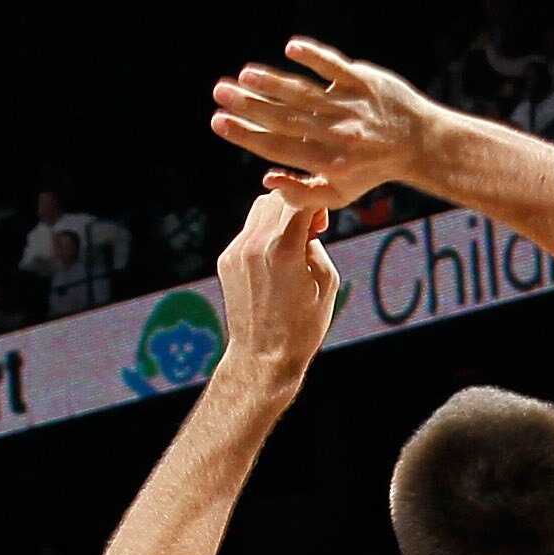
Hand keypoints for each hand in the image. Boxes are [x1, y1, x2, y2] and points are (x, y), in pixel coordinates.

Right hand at [212, 38, 428, 209]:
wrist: (420, 143)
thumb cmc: (371, 169)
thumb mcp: (340, 194)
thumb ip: (301, 193)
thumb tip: (265, 179)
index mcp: (327, 163)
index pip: (278, 147)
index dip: (246, 135)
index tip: (217, 121)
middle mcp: (338, 135)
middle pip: (285, 119)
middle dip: (250, 106)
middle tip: (220, 91)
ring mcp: (351, 107)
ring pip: (305, 93)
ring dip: (273, 83)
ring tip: (244, 75)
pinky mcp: (365, 83)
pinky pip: (336, 68)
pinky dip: (315, 57)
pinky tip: (291, 47)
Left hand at [215, 194, 339, 388]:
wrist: (264, 356)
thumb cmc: (303, 325)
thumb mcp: (327, 281)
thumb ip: (316, 243)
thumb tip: (307, 224)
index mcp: (283, 249)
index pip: (298, 199)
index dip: (316, 205)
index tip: (323, 223)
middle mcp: (254, 245)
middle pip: (277, 198)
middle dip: (298, 206)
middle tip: (312, 230)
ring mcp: (236, 252)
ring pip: (259, 209)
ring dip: (280, 216)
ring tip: (293, 244)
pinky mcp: (226, 260)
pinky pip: (248, 231)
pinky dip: (265, 234)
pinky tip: (276, 260)